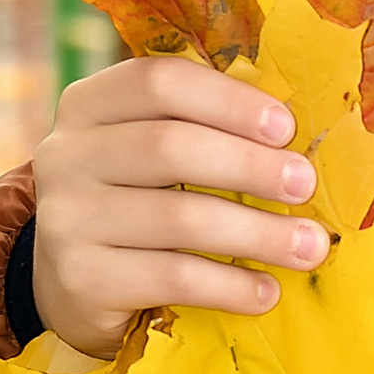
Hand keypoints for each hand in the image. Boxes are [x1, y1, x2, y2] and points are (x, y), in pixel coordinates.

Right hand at [29, 55, 324, 357]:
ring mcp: (66, 219)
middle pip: (170, 146)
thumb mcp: (151, 155)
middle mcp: (65, 155)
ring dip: (258, 232)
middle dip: (251, 166)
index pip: (158, 82)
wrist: (74, 289)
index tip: (285, 127)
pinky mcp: (80, 279)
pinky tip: (266, 291)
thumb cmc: (137, 205)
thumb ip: (202, 130)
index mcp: (87, 106)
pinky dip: (230, 285)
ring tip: (309, 247)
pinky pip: (173, 277)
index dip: (228, 100)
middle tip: (305, 185)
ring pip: (179, 217)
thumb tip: (295, 137)